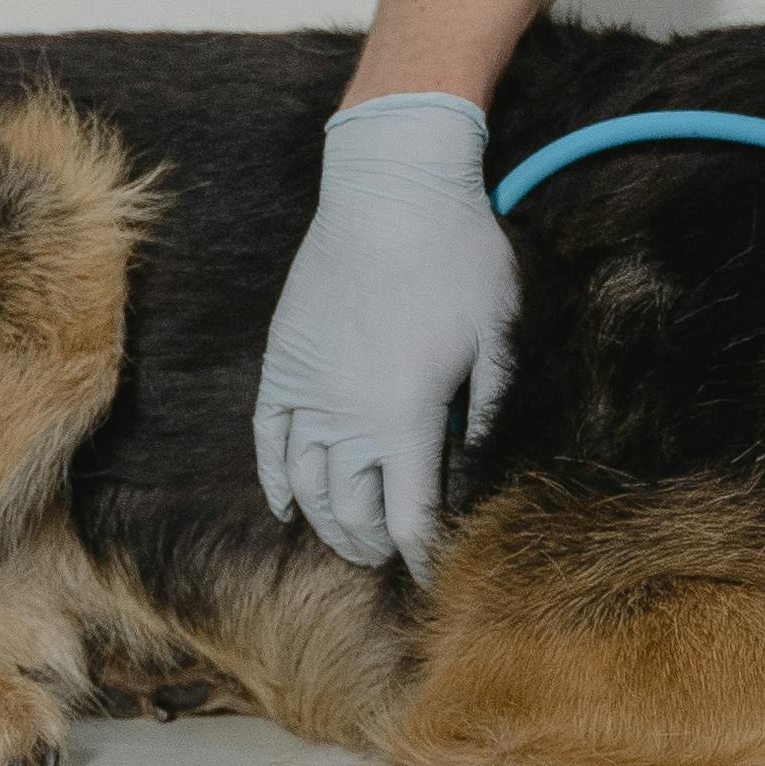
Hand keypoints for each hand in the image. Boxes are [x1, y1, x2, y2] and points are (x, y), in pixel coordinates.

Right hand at [251, 93, 520, 579]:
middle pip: (353, 514)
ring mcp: (307, 392)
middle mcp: (348, 416)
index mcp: (408, 418)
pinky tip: (287, 507)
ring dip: (329, 525)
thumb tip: (474, 469)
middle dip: (375, 548)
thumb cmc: (459, 257)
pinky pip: (268, 441)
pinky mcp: (282, 363)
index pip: (410, 518)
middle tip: (395, 557)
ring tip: (351, 542)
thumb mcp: (497, 337)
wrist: (391, 189)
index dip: (423, 556)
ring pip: (307, 488)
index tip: (437, 575)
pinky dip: (276, 482)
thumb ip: (488, 413)